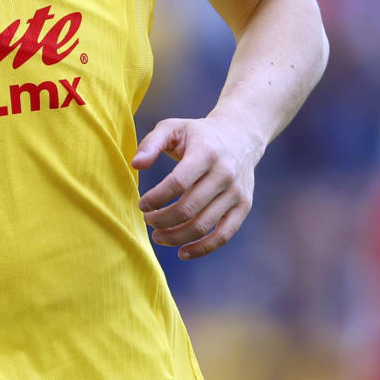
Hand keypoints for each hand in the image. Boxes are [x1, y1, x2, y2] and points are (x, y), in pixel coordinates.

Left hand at [133, 116, 259, 259]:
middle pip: (189, 208)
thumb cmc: (198, 134)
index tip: (142, 205)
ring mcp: (236, 192)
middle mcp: (225, 173)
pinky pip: (224, 235)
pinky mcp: (243, 206)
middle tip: (148, 221)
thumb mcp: (173, 127)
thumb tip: (135, 165)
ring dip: (176, 237)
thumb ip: (151, 143)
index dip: (156, 198)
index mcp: (206, 152)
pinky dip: (202, 249)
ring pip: (203, 225)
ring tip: (158, 236)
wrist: (240, 136)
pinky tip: (182, 252)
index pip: (178, 183)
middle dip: (162, 220)